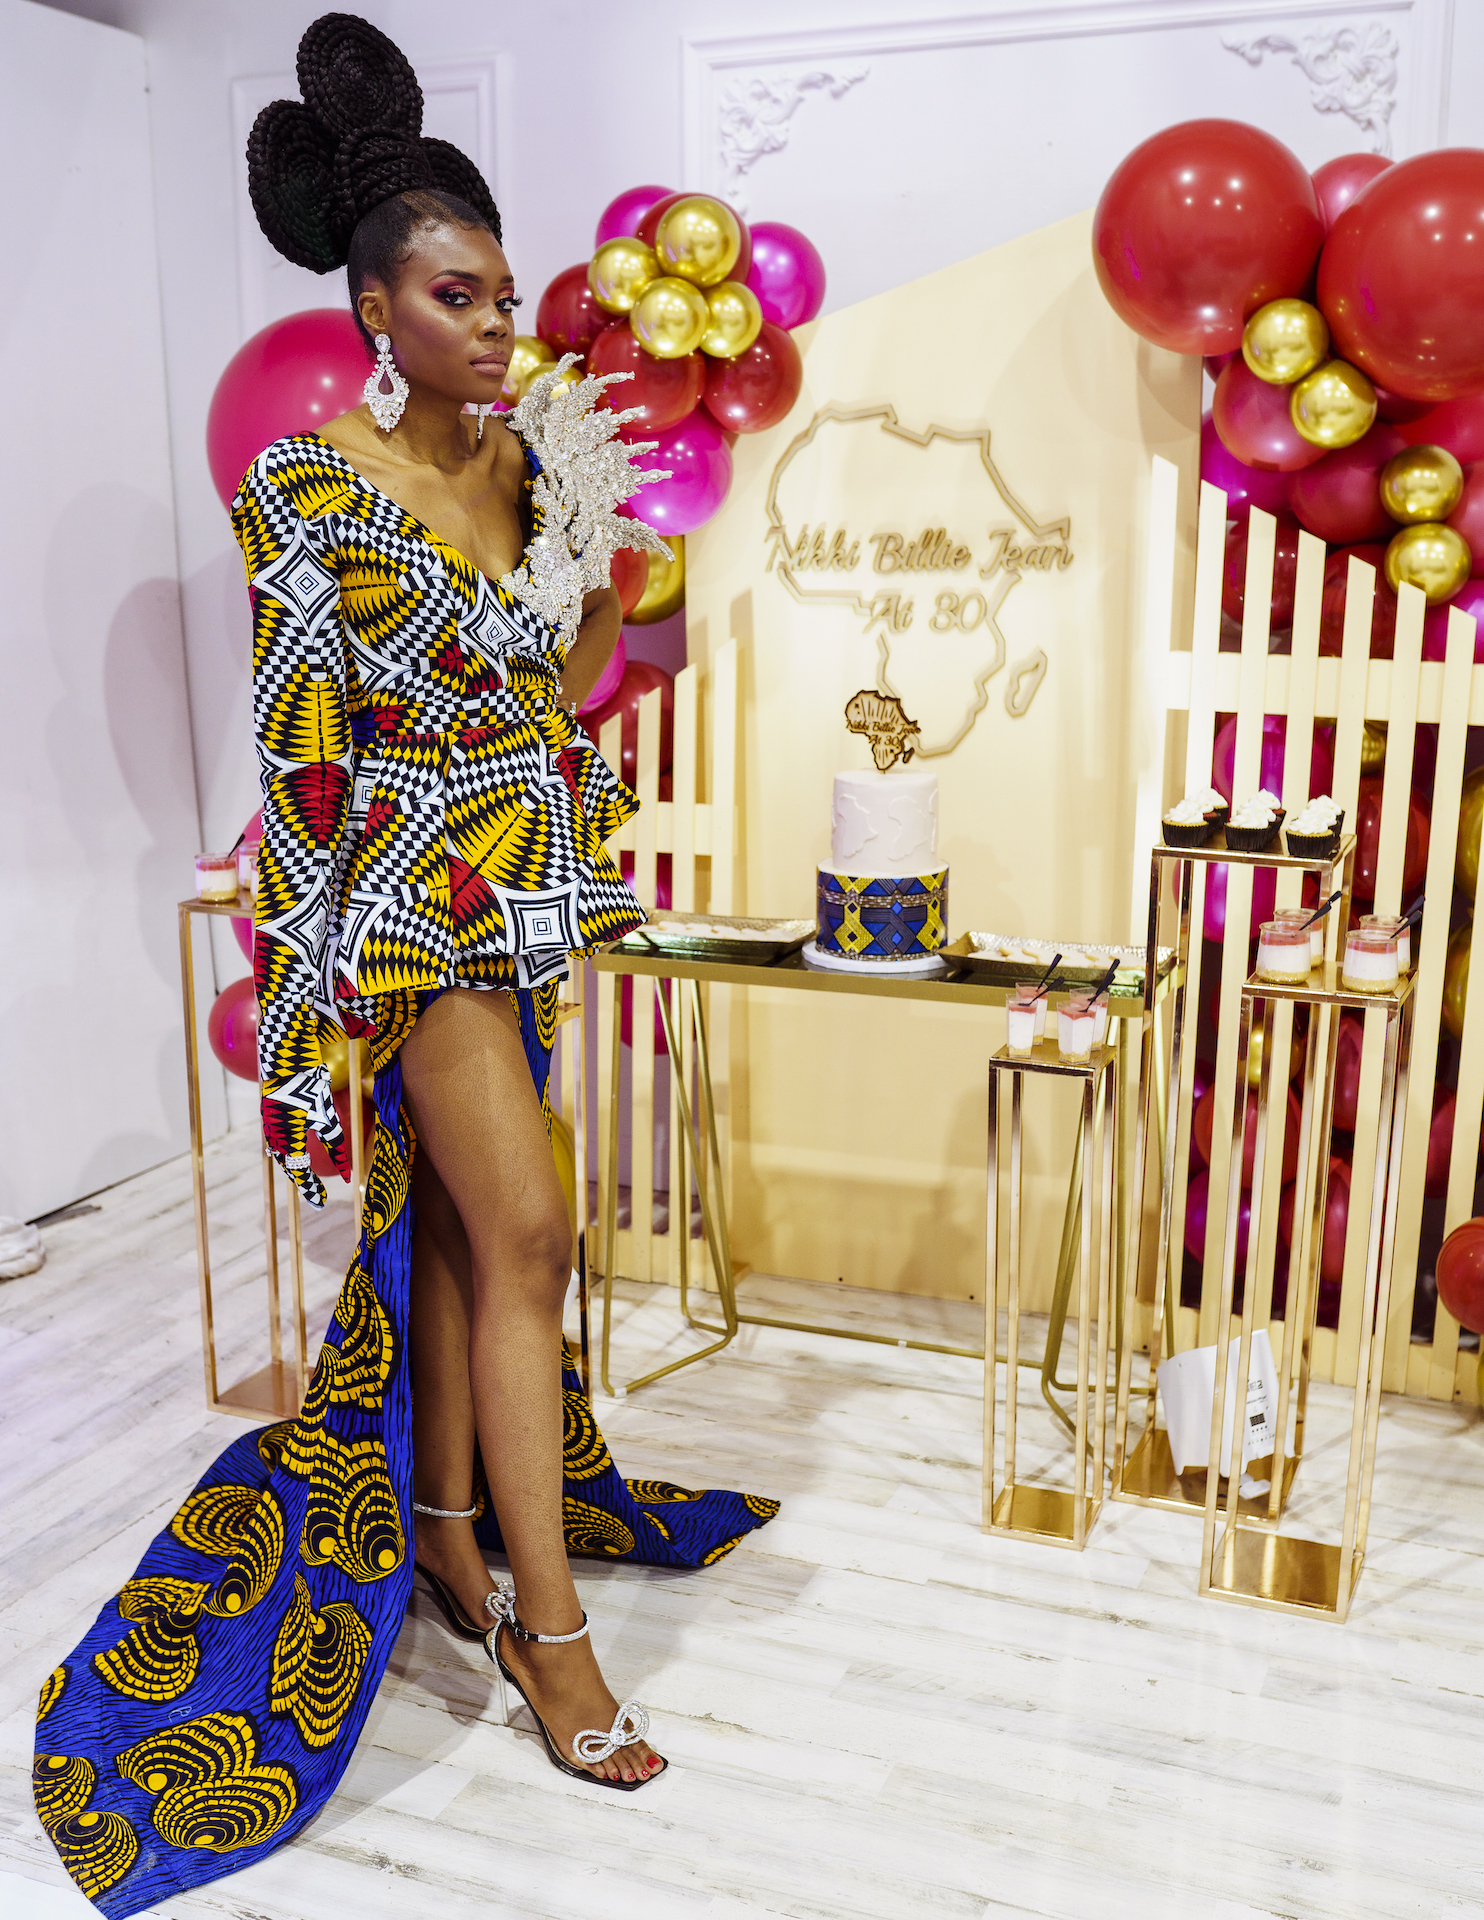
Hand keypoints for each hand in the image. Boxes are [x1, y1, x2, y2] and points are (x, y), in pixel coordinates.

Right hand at [260, 1065, 350, 1209]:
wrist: (285, 1053)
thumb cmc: (310, 1082)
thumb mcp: (326, 1113)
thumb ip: (335, 1143)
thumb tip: (348, 1171)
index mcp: (288, 1138)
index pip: (300, 1173)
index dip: (312, 1189)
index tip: (322, 1202)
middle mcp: (274, 1134)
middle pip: (288, 1165)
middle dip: (302, 1180)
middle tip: (316, 1193)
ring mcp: (267, 1123)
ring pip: (280, 1153)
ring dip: (293, 1165)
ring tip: (305, 1175)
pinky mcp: (267, 1111)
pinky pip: (275, 1138)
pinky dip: (286, 1149)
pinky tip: (293, 1147)